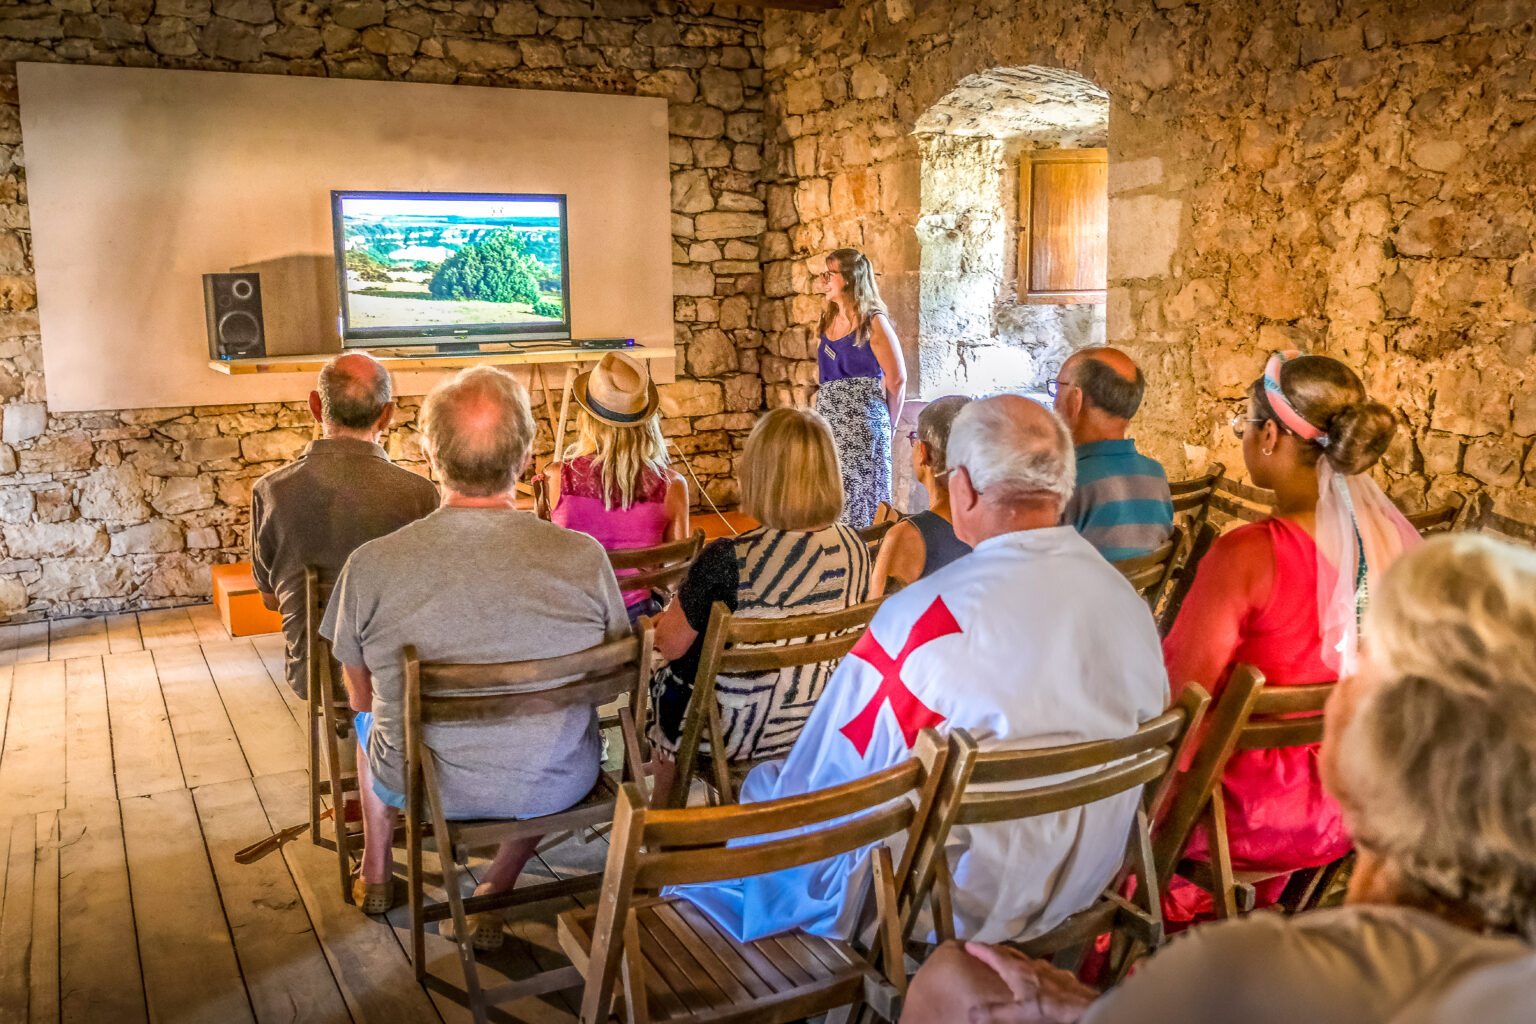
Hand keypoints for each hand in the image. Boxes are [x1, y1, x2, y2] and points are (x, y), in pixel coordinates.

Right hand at [963, 942, 1096, 1023]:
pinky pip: (1042, 969)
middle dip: (996, 951)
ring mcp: (1048, 969)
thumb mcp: (1018, 1013)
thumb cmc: (1049, 1009)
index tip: (968, 944)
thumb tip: (970, 1012)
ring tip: (1009, 962)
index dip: (979, 949)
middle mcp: (1031, 964)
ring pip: (1027, 960)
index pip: (993, 955)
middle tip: (985, 951)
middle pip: (1009, 953)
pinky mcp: (1062, 976)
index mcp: (1017, 970)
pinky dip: (1033, 969)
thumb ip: (994, 1012)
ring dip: (1014, 959)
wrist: (1084, 1008)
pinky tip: (1039, 977)